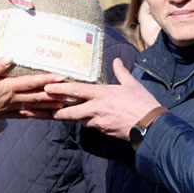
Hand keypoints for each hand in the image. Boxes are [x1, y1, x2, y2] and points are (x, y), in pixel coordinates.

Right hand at [0, 57, 65, 123]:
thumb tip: (9, 56)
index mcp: (7, 88)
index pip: (31, 83)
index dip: (47, 79)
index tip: (61, 77)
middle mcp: (13, 98)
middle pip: (38, 95)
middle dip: (55, 94)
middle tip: (72, 93)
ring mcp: (12, 108)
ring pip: (36, 106)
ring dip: (51, 105)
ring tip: (66, 105)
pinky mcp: (9, 115)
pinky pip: (28, 115)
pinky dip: (40, 115)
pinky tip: (48, 115)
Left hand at [44, 58, 161, 138]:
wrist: (151, 127)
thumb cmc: (142, 103)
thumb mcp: (131, 84)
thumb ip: (121, 72)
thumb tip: (117, 60)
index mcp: (101, 94)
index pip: (75, 91)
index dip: (59, 90)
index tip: (46, 88)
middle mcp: (96, 109)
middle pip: (69, 112)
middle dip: (54, 111)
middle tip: (42, 108)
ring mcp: (99, 122)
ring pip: (78, 120)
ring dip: (68, 117)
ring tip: (55, 114)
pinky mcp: (103, 131)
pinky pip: (89, 126)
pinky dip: (83, 122)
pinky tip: (80, 120)